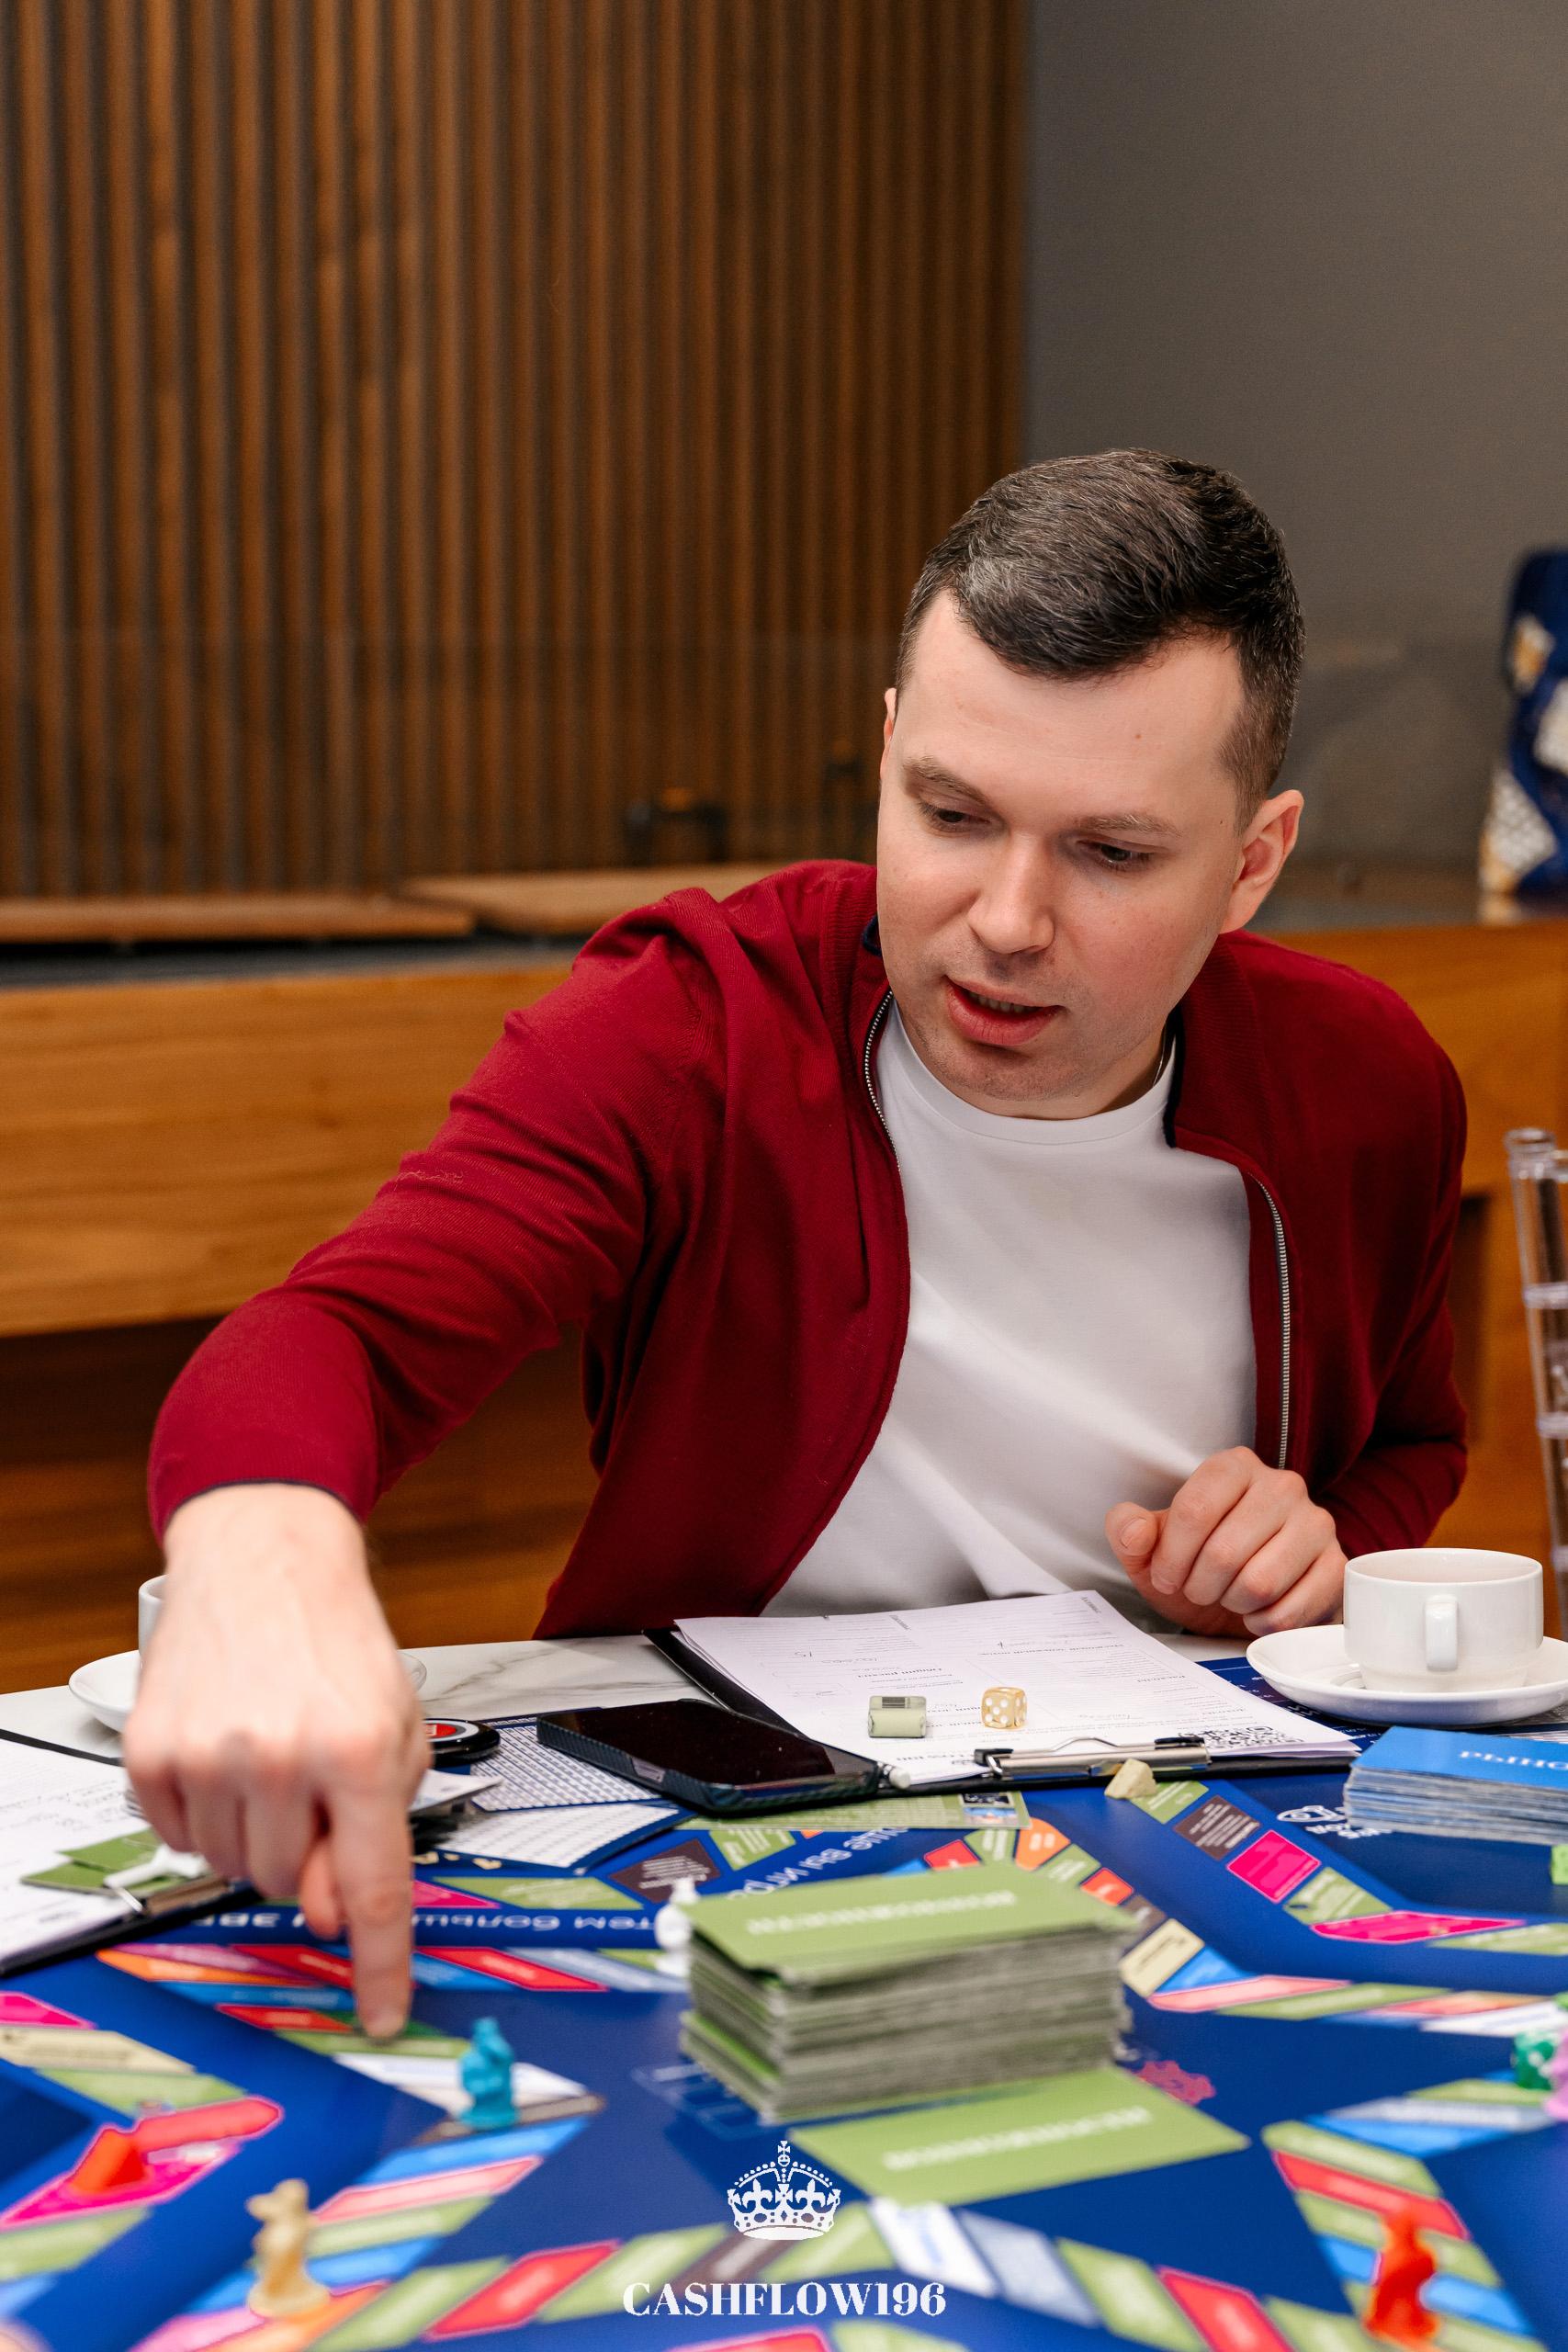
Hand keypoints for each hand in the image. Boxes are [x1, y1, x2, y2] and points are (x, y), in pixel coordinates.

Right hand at [123, 1485, 428, 2038]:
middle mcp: (280, 1759)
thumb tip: (332, 1912)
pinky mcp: (151, 1755)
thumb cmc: (335, 1641)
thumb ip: (380, 1821)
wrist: (262, 1560)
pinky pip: (176, 1838)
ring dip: (254, 1833)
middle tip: (312, 1788)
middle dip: (308, 1852)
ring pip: (232, 1867)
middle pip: (291, 1884)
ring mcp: (207, 1758)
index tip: (382, 2012)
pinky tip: (223, 1757)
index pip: (375, 1887)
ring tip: (269, 1760)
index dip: (382, 1962)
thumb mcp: (394, 1724)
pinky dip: (202, 1814)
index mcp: (358, 1750)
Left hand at [1105, 1447, 1345, 1636]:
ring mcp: (1316, 1523)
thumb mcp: (1152, 1549)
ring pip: (1260, 1582)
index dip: (1172, 1556)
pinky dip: (1265, 1622)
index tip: (1166, 1576)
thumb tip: (1133, 1529)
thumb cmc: (1198, 1563)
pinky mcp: (1337, 1565)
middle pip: (1225, 1551)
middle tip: (1199, 1590)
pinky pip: (1293, 1609)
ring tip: (1229, 1596)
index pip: (1194, 1509)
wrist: (1248, 1596)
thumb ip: (1129, 1530)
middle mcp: (1282, 1485)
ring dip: (1234, 1603)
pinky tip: (1258, 1611)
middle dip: (1200, 1585)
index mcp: (1233, 1467)